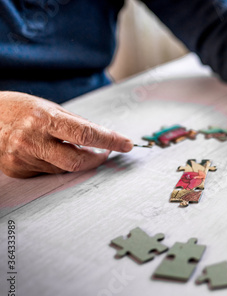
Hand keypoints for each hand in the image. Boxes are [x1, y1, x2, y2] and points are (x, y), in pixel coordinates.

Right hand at [0, 91, 132, 177]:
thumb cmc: (17, 109)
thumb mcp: (48, 107)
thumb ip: (75, 124)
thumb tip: (102, 137)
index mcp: (44, 118)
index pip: (86, 133)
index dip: (110, 140)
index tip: (126, 144)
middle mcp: (32, 139)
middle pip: (77, 160)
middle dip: (96, 158)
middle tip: (105, 152)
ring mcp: (23, 157)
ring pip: (63, 168)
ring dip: (74, 159)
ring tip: (66, 145)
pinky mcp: (17, 170)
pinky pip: (48, 172)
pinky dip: (55, 164)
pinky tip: (45, 152)